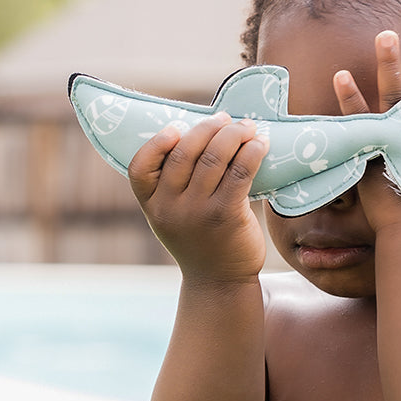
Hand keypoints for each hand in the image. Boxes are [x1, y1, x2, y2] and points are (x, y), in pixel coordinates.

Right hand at [128, 114, 269, 281]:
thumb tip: (206, 135)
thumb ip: (177, 184)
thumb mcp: (175, 216)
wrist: (220, 281)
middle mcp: (170, 208)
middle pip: (184, 153)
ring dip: (233, 135)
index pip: (140, 167)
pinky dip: (251, 153)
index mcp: (152, 205)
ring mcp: (197, 212)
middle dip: (207, 129)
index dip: (156, 142)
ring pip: (213, 158)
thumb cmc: (201, 240)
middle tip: (225, 118)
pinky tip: (260, 145)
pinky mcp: (226, 216)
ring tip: (247, 127)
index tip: (176, 127)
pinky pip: (239, 173)